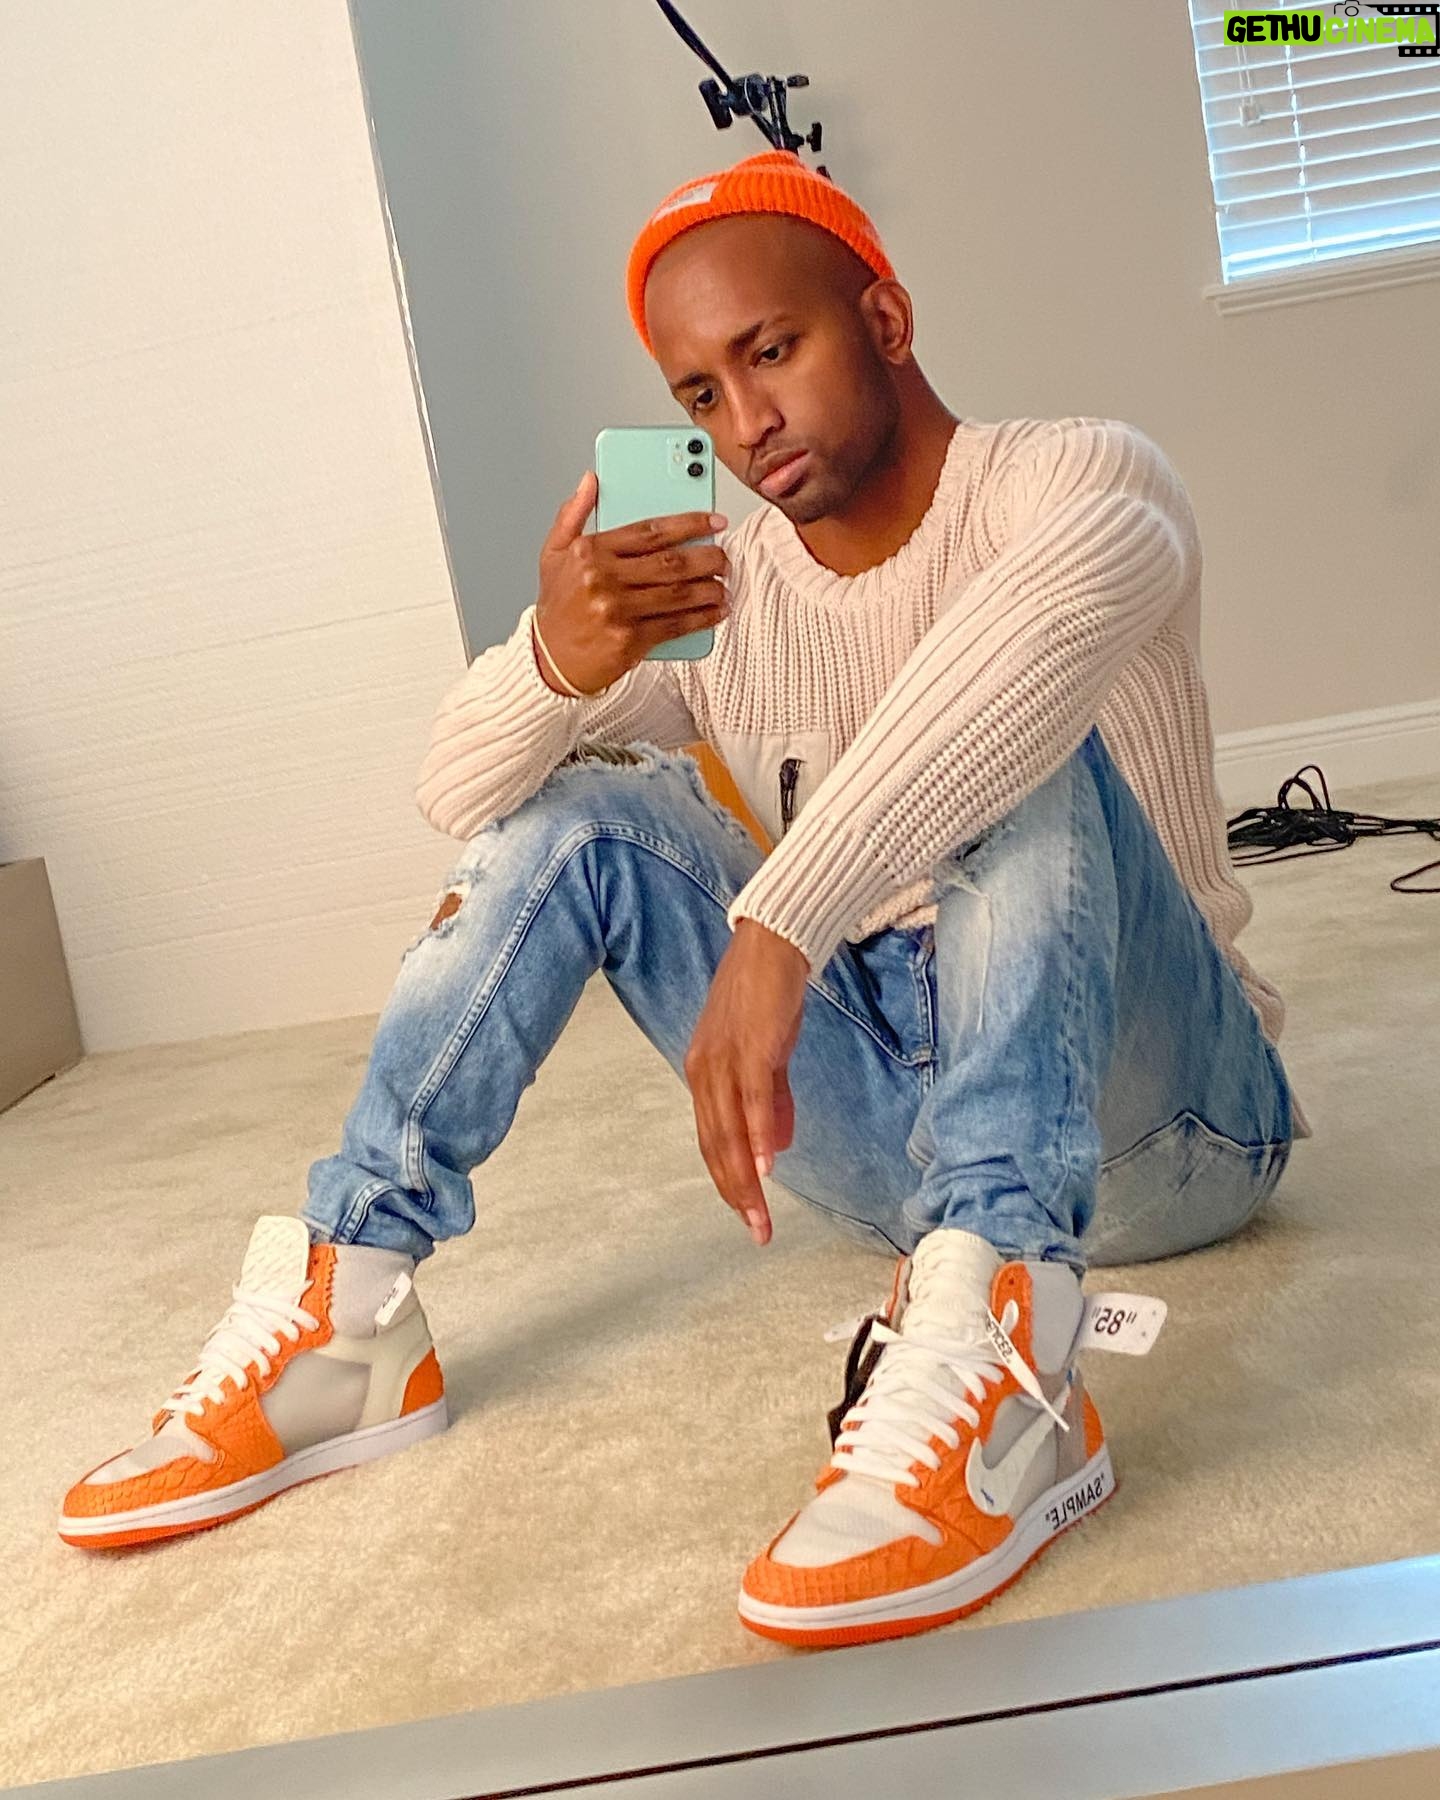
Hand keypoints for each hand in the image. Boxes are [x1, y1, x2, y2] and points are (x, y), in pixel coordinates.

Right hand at [532, 471, 730, 694]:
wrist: (549, 659)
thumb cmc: (558, 606)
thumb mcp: (554, 552)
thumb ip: (573, 513)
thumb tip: (591, 481)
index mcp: (591, 552)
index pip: (650, 530)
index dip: (689, 523)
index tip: (714, 522)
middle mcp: (604, 579)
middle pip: (671, 562)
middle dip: (707, 557)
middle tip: (723, 556)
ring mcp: (618, 611)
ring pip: (678, 593)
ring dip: (710, 588)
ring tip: (723, 582)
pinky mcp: (630, 641)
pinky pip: (676, 625)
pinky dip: (702, 617)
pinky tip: (716, 610)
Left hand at [683, 920, 809, 1244]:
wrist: (774, 944)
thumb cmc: (767, 997)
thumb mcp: (765, 1054)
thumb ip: (770, 1101)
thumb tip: (774, 1149)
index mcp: (704, 1074)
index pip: (712, 1140)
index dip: (728, 1180)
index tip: (747, 1216)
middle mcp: (705, 1071)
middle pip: (716, 1144)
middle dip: (736, 1192)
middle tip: (756, 1231)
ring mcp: (725, 1059)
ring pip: (729, 1130)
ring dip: (745, 1177)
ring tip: (759, 1215)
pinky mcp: (752, 1046)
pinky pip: (753, 1099)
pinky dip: (758, 1135)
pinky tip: (767, 1165)